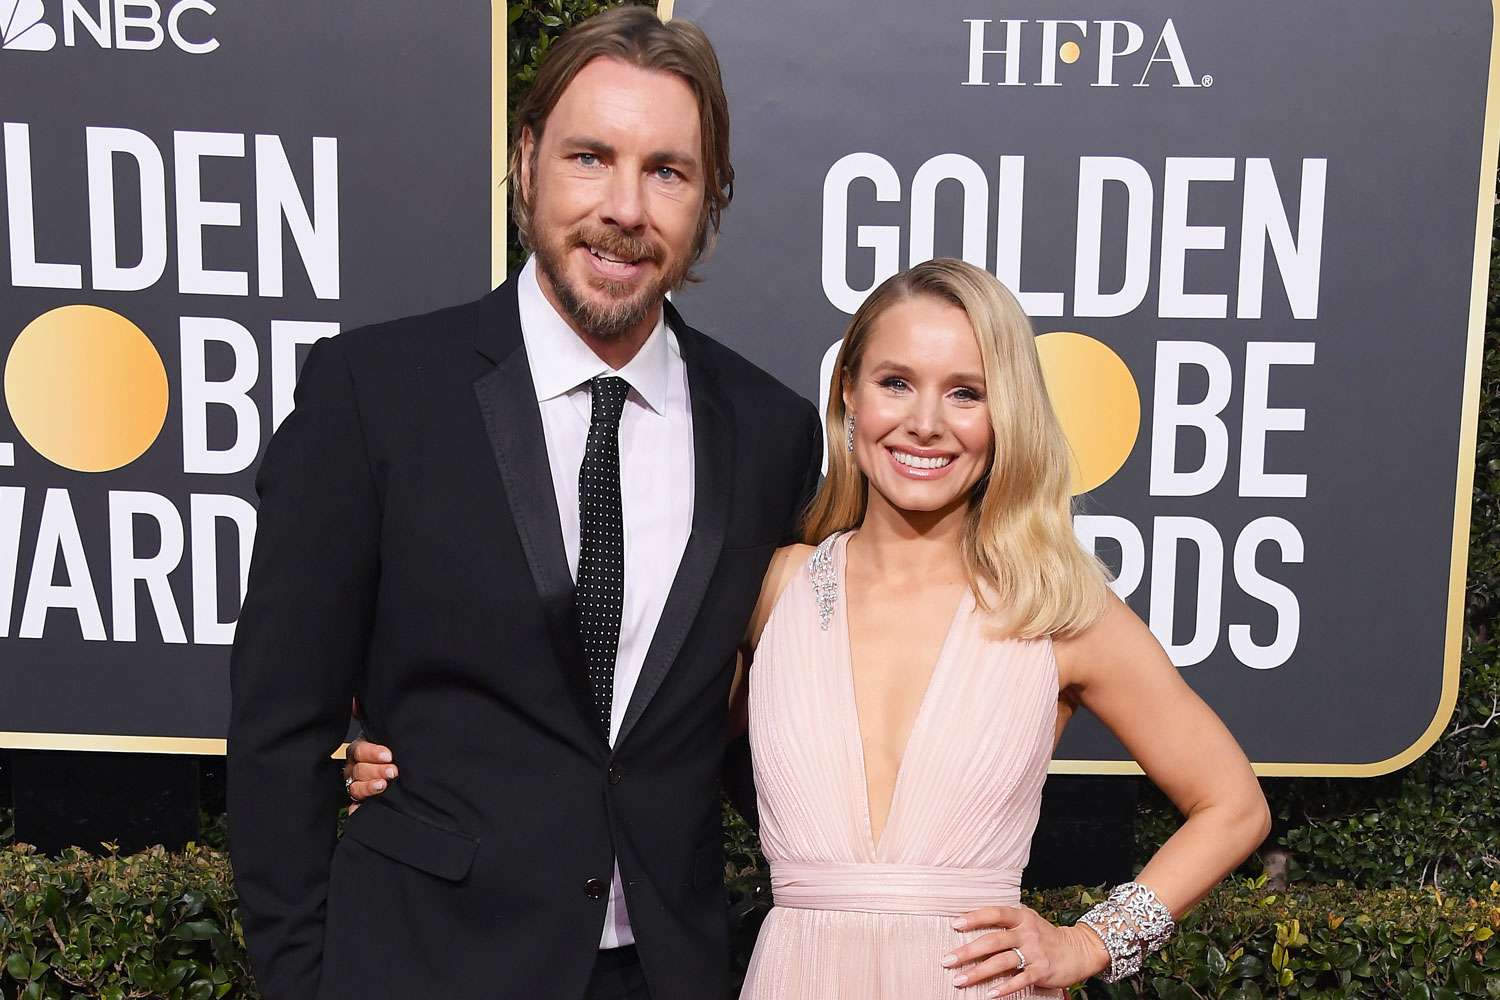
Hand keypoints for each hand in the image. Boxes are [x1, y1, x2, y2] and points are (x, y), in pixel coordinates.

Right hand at [342, 736, 397, 813]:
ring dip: (369, 787)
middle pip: (359, 770)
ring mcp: (355, 786)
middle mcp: (354, 768)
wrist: (402, 772)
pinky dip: (356, 809)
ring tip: (382, 786)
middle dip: (377, 771)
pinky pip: (353, 807)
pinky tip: (360, 808)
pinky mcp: (358, 802)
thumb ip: (389, 742)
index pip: (359, 750)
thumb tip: (391, 736)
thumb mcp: (390, 743)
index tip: (388, 756)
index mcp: (359, 751)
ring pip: (355, 788)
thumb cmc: (395, 755)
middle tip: (393, 771)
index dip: (373, 753)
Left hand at [940, 904, 1110, 995]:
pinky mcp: (1042, 970)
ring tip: (960, 980)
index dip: (974, 917)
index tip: (954, 924)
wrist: (1079, 950)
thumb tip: (972, 924)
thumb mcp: (1028, 922)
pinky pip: (1019, 980)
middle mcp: (1027, 933)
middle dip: (967, 951)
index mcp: (1022, 917)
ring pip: (1001, 962)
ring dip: (978, 972)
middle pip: (992, 940)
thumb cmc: (1046, 936)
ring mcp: (1035, 952)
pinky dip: (1003, 988)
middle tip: (947, 960)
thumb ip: (1006, 923)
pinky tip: (989, 994)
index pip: (995, 913)